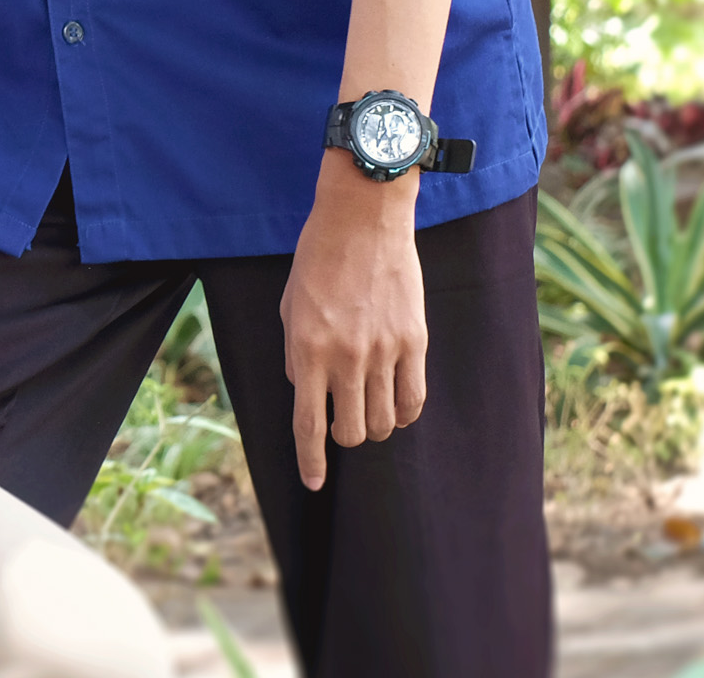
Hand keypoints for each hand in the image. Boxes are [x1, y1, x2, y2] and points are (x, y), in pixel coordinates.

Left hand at [279, 154, 427, 489]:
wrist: (363, 219)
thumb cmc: (318, 258)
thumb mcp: (289, 306)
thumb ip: (296, 355)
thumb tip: (307, 393)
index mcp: (307, 350)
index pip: (308, 425)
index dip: (311, 462)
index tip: (314, 484)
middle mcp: (345, 358)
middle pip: (350, 431)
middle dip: (343, 438)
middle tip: (341, 421)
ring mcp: (383, 352)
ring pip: (383, 422)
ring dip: (373, 426)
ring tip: (366, 409)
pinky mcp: (414, 342)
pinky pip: (414, 399)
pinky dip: (403, 413)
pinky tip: (395, 407)